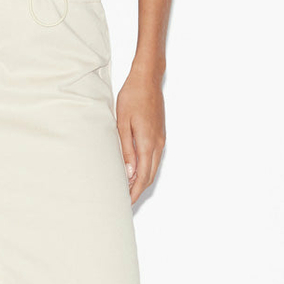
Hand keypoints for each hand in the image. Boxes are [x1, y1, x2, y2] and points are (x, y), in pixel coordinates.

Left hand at [116, 66, 164, 202]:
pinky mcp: (159, 135)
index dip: (134, 193)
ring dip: (142, 181)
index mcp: (147, 143)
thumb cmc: (132, 97)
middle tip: (124, 201)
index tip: (125, 204)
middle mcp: (157, 144)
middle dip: (138, 191)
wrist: (147, 79)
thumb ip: (126, 150)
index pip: (142, 177)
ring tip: (127, 189)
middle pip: (150, 176)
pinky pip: (154, 158)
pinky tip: (134, 170)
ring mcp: (161, 140)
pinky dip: (145, 169)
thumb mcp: (122, 124)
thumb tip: (129, 173)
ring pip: (153, 168)